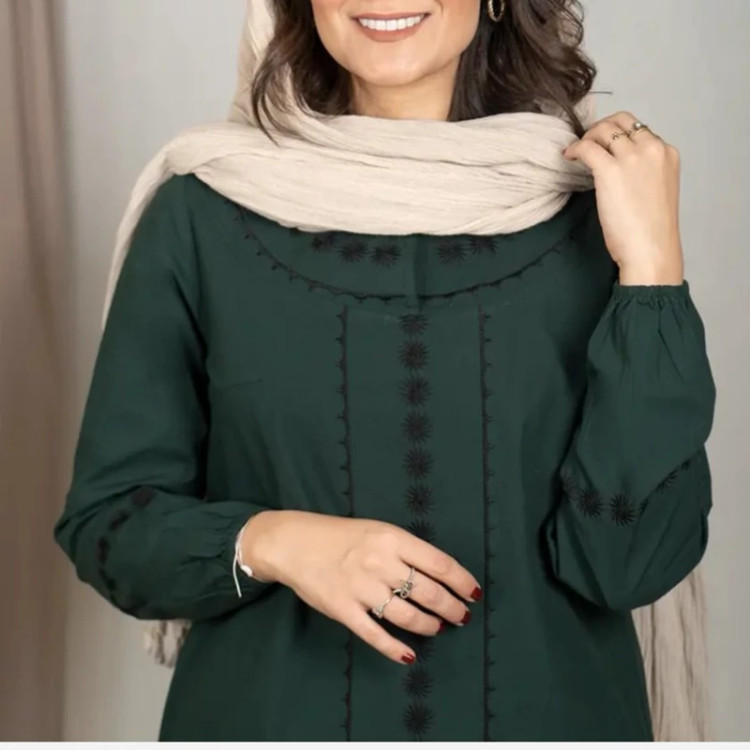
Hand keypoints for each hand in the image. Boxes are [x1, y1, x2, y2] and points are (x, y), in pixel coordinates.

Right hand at [241, 510, 481, 664]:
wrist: (293, 542)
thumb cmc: (340, 535)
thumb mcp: (377, 530)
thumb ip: (405, 549)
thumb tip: (438, 574)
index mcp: (392, 538)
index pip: (439, 563)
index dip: (461, 582)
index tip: (473, 593)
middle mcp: (380, 562)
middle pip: (428, 592)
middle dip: (451, 608)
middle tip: (461, 616)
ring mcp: (361, 588)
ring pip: (407, 616)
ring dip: (429, 626)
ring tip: (437, 628)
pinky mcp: (343, 610)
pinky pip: (375, 635)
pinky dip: (395, 649)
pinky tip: (409, 656)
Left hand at [563, 110, 683, 285]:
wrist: (650, 249)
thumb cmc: (651, 230)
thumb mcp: (656, 190)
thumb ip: (645, 171)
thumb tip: (620, 167)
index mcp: (667, 153)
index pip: (639, 129)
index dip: (617, 134)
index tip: (604, 145)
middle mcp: (652, 149)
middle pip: (620, 120)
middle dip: (601, 128)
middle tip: (588, 144)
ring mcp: (632, 157)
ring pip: (602, 130)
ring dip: (586, 138)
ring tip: (577, 153)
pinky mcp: (610, 170)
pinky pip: (587, 147)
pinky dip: (575, 148)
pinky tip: (569, 157)